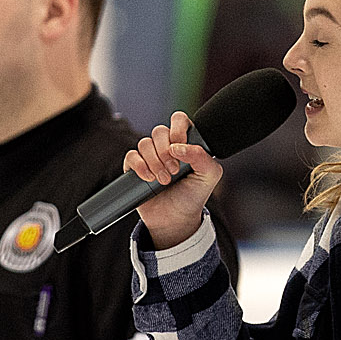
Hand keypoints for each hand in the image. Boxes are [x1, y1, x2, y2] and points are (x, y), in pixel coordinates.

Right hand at [122, 111, 222, 249]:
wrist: (175, 220)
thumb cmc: (193, 196)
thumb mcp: (209, 176)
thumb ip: (202, 157)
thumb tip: (178, 147)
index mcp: (186, 142)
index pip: (179, 119)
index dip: (178, 129)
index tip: (180, 147)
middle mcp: (168, 146)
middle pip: (159, 131)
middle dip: (165, 152)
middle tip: (174, 170)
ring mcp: (151, 156)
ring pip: (145, 143)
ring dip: (154, 162)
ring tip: (164, 180)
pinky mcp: (136, 167)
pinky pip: (131, 156)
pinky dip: (139, 166)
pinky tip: (149, 179)